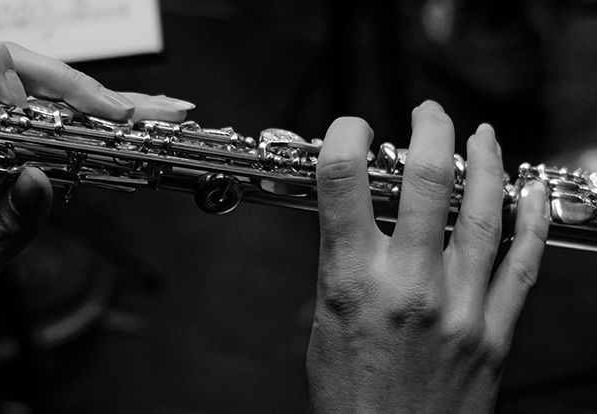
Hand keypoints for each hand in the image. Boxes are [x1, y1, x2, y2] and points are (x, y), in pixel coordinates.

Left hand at [0, 39, 191, 407]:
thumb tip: (39, 180)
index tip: (29, 97)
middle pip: (14, 81)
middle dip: (70, 86)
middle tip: (121, 112)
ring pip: (44, 106)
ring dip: (96, 104)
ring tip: (152, 111)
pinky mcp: (13, 178)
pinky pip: (58, 140)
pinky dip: (98, 132)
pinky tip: (130, 133)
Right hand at [306, 101, 549, 411]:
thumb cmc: (350, 394)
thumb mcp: (324, 320)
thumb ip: (343, 264)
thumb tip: (355, 222)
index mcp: (352, 281)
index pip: (345, 181)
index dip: (346, 137)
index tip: (352, 129)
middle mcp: (409, 285)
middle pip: (426, 179)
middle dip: (431, 130)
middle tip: (430, 114)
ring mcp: (460, 306)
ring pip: (484, 211)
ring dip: (484, 162)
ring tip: (481, 136)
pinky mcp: (494, 330)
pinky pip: (523, 264)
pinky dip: (531, 220)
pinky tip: (529, 191)